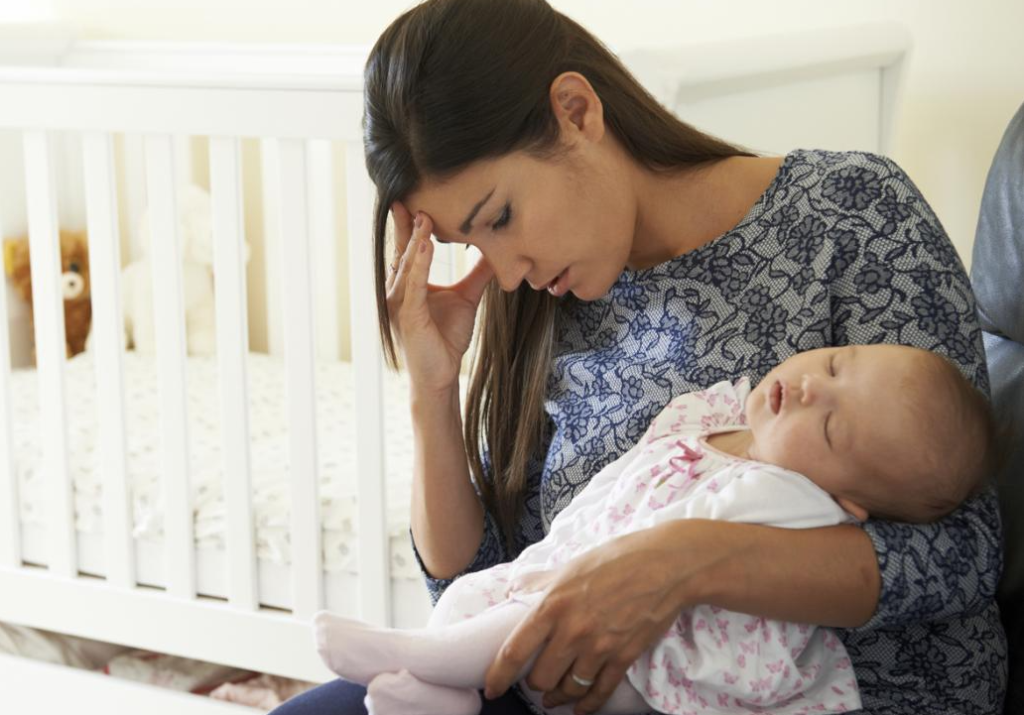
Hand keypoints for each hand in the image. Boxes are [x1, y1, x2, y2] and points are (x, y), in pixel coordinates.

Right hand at [386, 202, 493, 393]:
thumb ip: (478, 273)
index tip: (417, 196)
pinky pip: (414, 284)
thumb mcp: (467, 298)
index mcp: (407, 283)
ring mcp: (400, 302)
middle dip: (406, 222)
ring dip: (415, 239)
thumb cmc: (446, 339)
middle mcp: (397, 289)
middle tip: (412, 194)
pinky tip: (425, 245)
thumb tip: (497, 251)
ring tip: (424, 215)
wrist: (441, 375)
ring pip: (407, 263)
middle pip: (401, 249)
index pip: (407, 246)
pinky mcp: (408, 315)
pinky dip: (420, 263)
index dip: (410, 222)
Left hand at [484, 525, 692, 714]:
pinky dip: (587, 705)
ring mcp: (599, 647)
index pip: (514, 650)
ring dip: (558, 697)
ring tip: (553, 698)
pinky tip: (580, 708)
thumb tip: (516, 587)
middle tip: (535, 680)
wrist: (666, 565)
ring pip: (567, 689)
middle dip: (535, 683)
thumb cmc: (618, 558)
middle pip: (540, 678)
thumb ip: (540, 580)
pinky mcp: (623, 657)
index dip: (498, 675)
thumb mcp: (572, 565)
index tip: (491, 687)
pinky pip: (599, 692)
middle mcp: (572, 631)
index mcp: (553, 605)